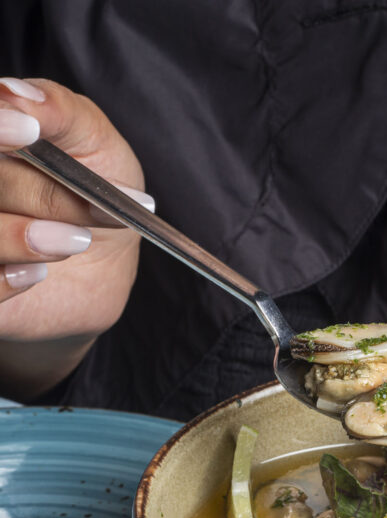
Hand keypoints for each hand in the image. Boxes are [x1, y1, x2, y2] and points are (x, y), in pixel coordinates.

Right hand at [0, 77, 152, 399]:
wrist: (102, 268)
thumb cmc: (95, 192)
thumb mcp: (97, 145)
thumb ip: (62, 112)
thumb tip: (19, 94)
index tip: (29, 130)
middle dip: (38, 192)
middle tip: (98, 206)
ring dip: (20, 238)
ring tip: (74, 241)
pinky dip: (4, 281)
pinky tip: (36, 275)